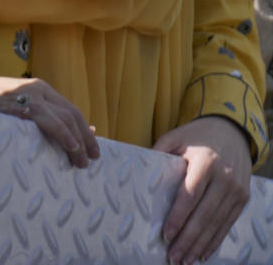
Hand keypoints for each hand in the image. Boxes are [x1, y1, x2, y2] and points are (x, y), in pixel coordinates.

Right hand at [0, 68, 99, 168]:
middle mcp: (41, 90)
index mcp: (41, 90)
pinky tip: (71, 145)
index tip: (93, 150)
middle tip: (93, 159)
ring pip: (66, 117)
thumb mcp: (20, 109)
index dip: (84, 130)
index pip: (71, 111)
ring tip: (82, 161)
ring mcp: (32, 95)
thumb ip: (40, 117)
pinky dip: (64, 133)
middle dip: (86, 138)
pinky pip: (50, 120)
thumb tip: (66, 134)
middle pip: (72, 114)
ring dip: (78, 141)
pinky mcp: (23, 103)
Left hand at [154, 116, 251, 264]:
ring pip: (216, 223)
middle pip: (204, 215)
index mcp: (205, 162)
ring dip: (200, 245)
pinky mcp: (243, 198)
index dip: (178, 217)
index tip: (166, 235)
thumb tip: (138, 172)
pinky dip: (216, 240)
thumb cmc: (198, 135)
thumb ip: (159, 151)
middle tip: (173, 256)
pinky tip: (204, 252)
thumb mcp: (176, 136)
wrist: (233, 130)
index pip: (190, 195)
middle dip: (188, 239)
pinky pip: (228, 223)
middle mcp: (224, 177)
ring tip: (186, 260)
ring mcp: (236, 189)